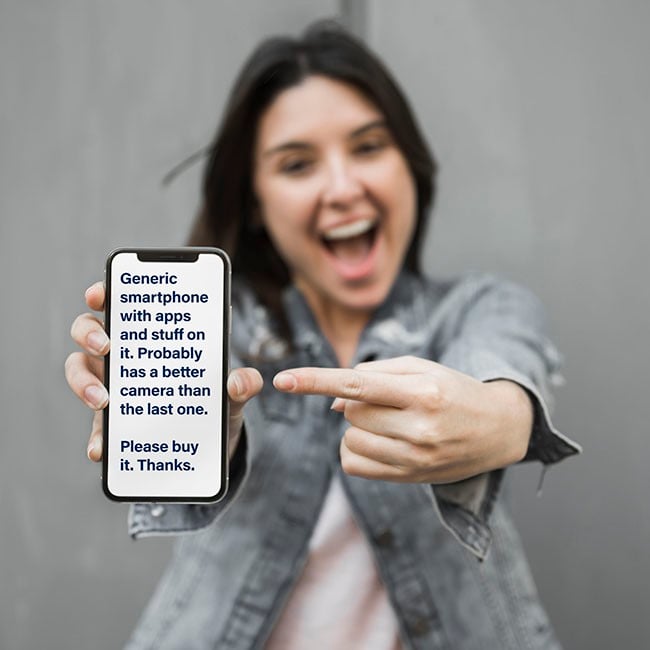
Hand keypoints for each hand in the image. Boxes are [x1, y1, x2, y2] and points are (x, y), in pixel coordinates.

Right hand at [65, 282, 262, 461]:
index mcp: (154, 336)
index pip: (123, 304)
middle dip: (89, 332)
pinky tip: (102, 448)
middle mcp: (127, 355)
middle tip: (106, 346)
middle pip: (90, 330)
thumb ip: (243, 382)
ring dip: (83, 382)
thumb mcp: (234, 391)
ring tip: (103, 400)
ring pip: (79, 372)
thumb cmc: (218, 402)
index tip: (102, 295)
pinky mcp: (112, 423)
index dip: (106, 293)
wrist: (212, 442)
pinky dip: (97, 437)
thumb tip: (237, 382)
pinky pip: (96, 427)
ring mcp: (115, 387)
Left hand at [273, 356, 532, 483]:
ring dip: (358, 427)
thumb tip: (333, 403)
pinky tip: (379, 441)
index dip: (315, 380)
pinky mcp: (410, 478)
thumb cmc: (454, 390)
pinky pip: (354, 465)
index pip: (356, 384)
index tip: (282, 379)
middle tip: (387, 401)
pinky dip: (356, 449)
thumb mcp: (421, 369)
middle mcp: (419, 428)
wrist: (498, 429)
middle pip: (350, 413)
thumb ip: (374, 375)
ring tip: (389, 422)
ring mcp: (415, 458)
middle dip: (357, 403)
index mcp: (422, 392)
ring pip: (350, 439)